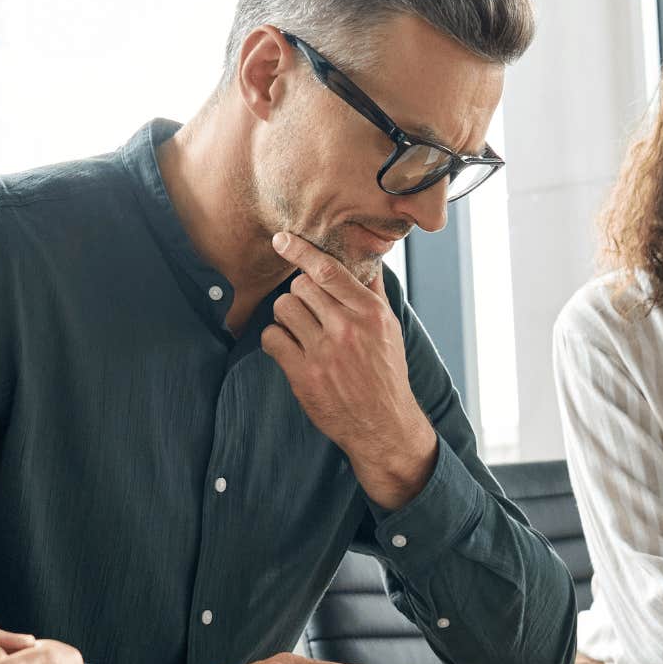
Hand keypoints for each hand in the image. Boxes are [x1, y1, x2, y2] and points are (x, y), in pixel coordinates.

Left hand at [263, 231, 436, 508]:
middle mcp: (348, 329)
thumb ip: (373, 292)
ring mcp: (324, 353)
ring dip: (287, 316)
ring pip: (283, 308)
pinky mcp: (304, 375)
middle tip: (309, 310)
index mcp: (370, 313)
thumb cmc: (385, 372)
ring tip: (301, 330)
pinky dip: (276, 340)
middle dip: (300, 293)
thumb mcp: (390, 328)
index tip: (282, 239)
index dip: (301, 250)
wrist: (383, 425)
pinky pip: (272, 338)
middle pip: (300, 286)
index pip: (329, 270)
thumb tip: (367, 257)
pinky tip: (289, 348)